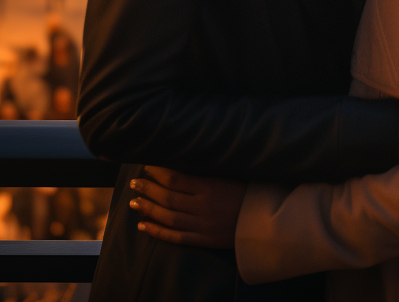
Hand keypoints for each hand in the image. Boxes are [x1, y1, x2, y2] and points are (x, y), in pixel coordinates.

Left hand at [129, 166, 246, 248]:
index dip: (158, 172)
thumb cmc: (250, 191)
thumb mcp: (231, 174)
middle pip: (168, 197)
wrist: (265, 221)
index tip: (147, 165)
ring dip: (148, 208)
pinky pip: (175, 237)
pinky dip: (157, 231)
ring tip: (133, 202)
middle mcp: (202, 206)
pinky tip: (143, 225)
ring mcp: (201, 225)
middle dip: (148, 189)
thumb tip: (186, 159)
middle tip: (134, 182)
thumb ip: (210, 169)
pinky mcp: (203, 239)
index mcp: (210, 186)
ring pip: (168, 217)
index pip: (176, 178)